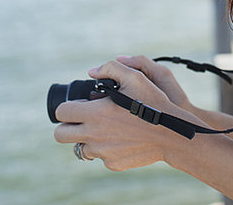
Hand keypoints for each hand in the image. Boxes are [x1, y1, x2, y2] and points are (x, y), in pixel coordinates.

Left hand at [54, 60, 192, 170]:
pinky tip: (121, 139)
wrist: (173, 135)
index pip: (61, 113)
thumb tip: (91, 72)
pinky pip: (100, 157)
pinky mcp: (113, 164)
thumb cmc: (153, 103)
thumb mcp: (135, 77)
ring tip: (104, 129)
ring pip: (79, 148)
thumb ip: (109, 68)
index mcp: (94, 113)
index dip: (67, 107)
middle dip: (67, 126)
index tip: (78, 105)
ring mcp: (102, 152)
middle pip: (60, 135)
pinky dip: (106, 149)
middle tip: (81, 120)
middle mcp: (94, 135)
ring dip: (86, 138)